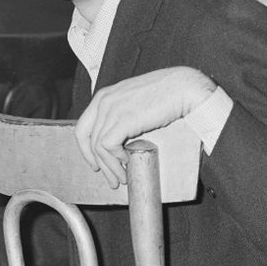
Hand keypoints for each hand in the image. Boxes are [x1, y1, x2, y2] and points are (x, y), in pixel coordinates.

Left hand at [74, 67, 213, 188]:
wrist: (183, 88)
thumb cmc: (166, 94)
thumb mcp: (134, 101)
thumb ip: (122, 114)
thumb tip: (120, 139)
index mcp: (105, 95)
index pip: (83, 126)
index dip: (86, 148)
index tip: (96, 163)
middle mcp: (104, 101)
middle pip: (85, 137)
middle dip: (95, 161)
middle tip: (109, 176)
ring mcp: (112, 109)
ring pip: (97, 145)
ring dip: (109, 166)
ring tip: (121, 177)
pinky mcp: (123, 119)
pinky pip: (108, 146)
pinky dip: (115, 158)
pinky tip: (127, 161)